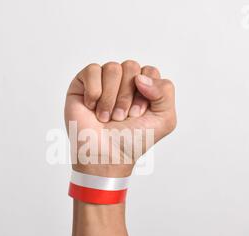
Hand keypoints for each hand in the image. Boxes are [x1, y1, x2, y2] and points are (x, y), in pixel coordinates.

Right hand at [65, 60, 175, 176]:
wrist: (106, 155)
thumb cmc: (132, 141)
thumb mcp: (165, 119)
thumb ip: (166, 91)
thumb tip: (139, 77)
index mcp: (144, 87)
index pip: (149, 72)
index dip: (145, 94)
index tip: (138, 115)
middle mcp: (123, 81)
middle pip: (131, 67)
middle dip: (127, 97)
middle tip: (120, 118)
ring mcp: (103, 81)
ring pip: (112, 68)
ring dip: (110, 98)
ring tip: (106, 116)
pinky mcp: (83, 83)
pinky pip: (92, 70)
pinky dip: (94, 92)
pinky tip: (92, 107)